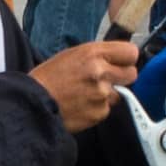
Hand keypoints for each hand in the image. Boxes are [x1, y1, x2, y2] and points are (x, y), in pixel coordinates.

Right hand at [26, 40, 141, 132]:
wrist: (33, 103)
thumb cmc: (49, 78)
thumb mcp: (72, 55)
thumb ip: (97, 56)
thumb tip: (117, 59)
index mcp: (93, 53)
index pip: (130, 53)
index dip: (126, 59)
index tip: (121, 63)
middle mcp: (101, 72)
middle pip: (132, 74)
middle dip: (121, 77)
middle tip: (107, 80)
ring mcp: (101, 94)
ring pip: (119, 94)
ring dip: (107, 95)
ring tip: (85, 95)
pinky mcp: (99, 113)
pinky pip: (106, 109)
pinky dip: (97, 109)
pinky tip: (81, 106)